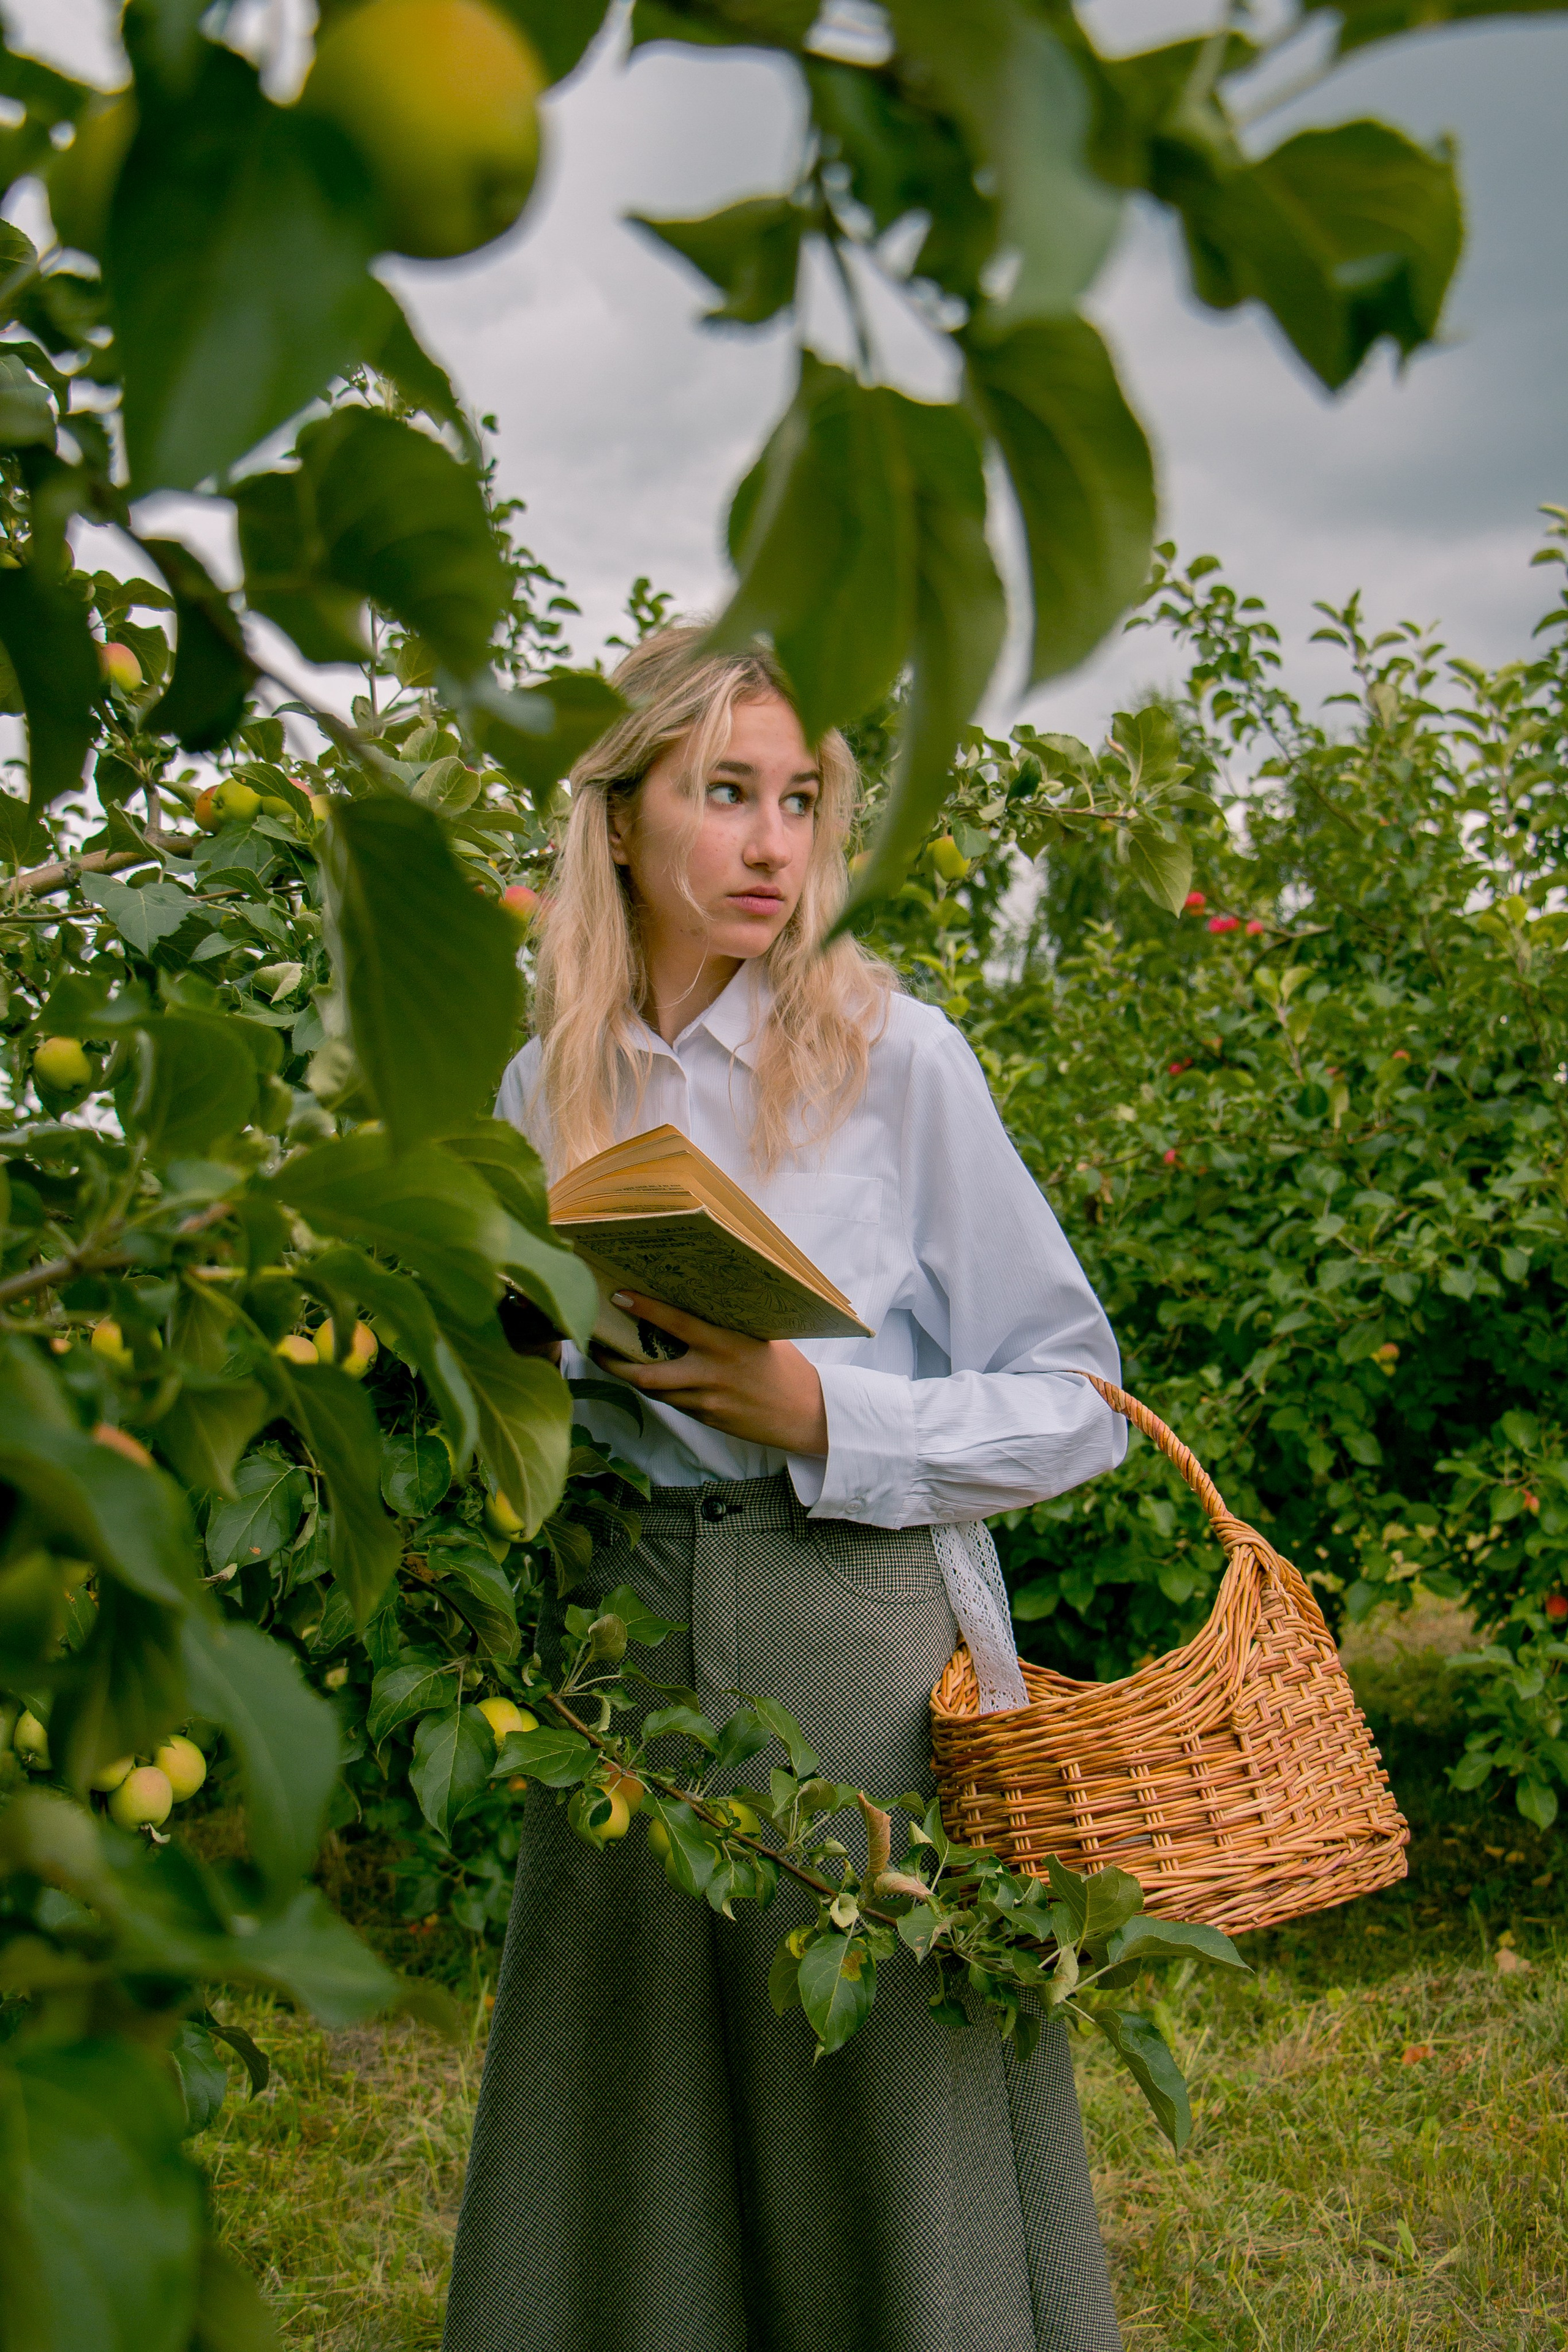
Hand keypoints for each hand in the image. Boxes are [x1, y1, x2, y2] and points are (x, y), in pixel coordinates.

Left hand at [592, 1290, 827, 1456]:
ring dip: (632, 1377)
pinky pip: (674, 1404)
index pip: (677, 1324)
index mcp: (727, 1346)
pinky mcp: (708, 1421)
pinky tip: (650, 1379)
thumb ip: (728, 1327)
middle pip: (647, 1374)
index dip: (646, 1309)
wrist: (808, 1417)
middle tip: (595, 1347)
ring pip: (655, 1392)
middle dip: (615, 1362)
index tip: (619, 1296)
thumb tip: (700, 1303)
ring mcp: (707, 1403)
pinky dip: (659, 1391)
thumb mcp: (761, 1338)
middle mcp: (711, 1376)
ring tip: (613, 1360)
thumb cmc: (787, 1370)